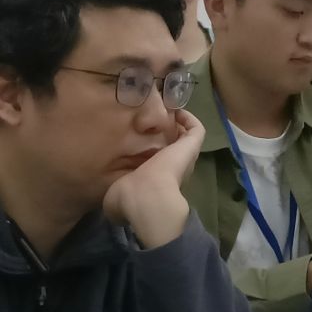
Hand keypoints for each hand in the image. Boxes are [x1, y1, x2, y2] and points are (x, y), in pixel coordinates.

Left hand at [102, 109, 201, 248]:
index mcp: (159, 184)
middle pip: (176, 151)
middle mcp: (177, 171)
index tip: (141, 145)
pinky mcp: (191, 145)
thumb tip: (114, 194)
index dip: (152, 155)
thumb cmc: (129, 201)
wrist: (145, 197)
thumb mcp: (114, 198)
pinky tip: (176, 111)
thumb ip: (114, 193)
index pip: (159, 168)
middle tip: (156, 126)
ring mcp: (186, 157)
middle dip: (168, 138)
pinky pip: (196, 129)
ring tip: (167, 114)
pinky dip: (189, 119)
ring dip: (179, 127)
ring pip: (187, 139)